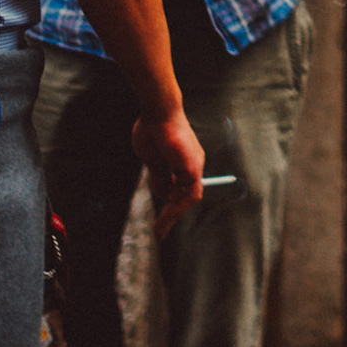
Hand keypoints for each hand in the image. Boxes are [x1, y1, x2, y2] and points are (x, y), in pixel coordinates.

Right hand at [131, 110, 204, 238]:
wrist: (157, 113)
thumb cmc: (152, 131)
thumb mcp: (153, 161)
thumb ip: (159, 178)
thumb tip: (163, 195)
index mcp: (183, 162)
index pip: (180, 189)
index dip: (171, 206)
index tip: (160, 222)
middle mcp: (192, 165)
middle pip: (186, 196)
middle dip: (171, 216)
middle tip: (158, 233)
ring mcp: (194, 165)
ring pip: (188, 198)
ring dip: (173, 215)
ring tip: (159, 229)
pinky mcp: (193, 167)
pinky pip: (189, 193)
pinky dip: (178, 205)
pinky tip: (166, 214)